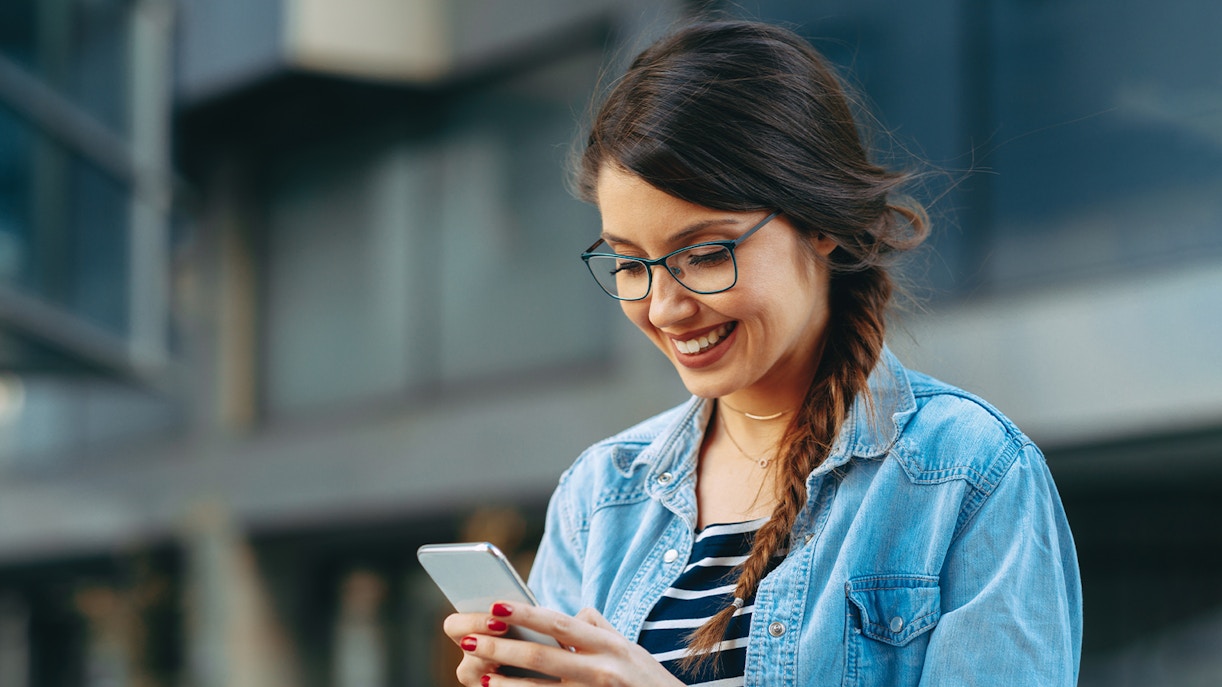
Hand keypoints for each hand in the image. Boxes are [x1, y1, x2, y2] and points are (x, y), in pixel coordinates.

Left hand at [444, 601, 683, 686]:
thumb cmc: (649, 680)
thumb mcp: (629, 647)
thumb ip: (598, 628)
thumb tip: (571, 612)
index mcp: (609, 644)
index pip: (559, 623)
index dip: (525, 613)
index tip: (494, 604)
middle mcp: (602, 669)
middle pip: (542, 656)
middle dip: (502, 646)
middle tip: (468, 638)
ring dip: (506, 684)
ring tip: (479, 676)